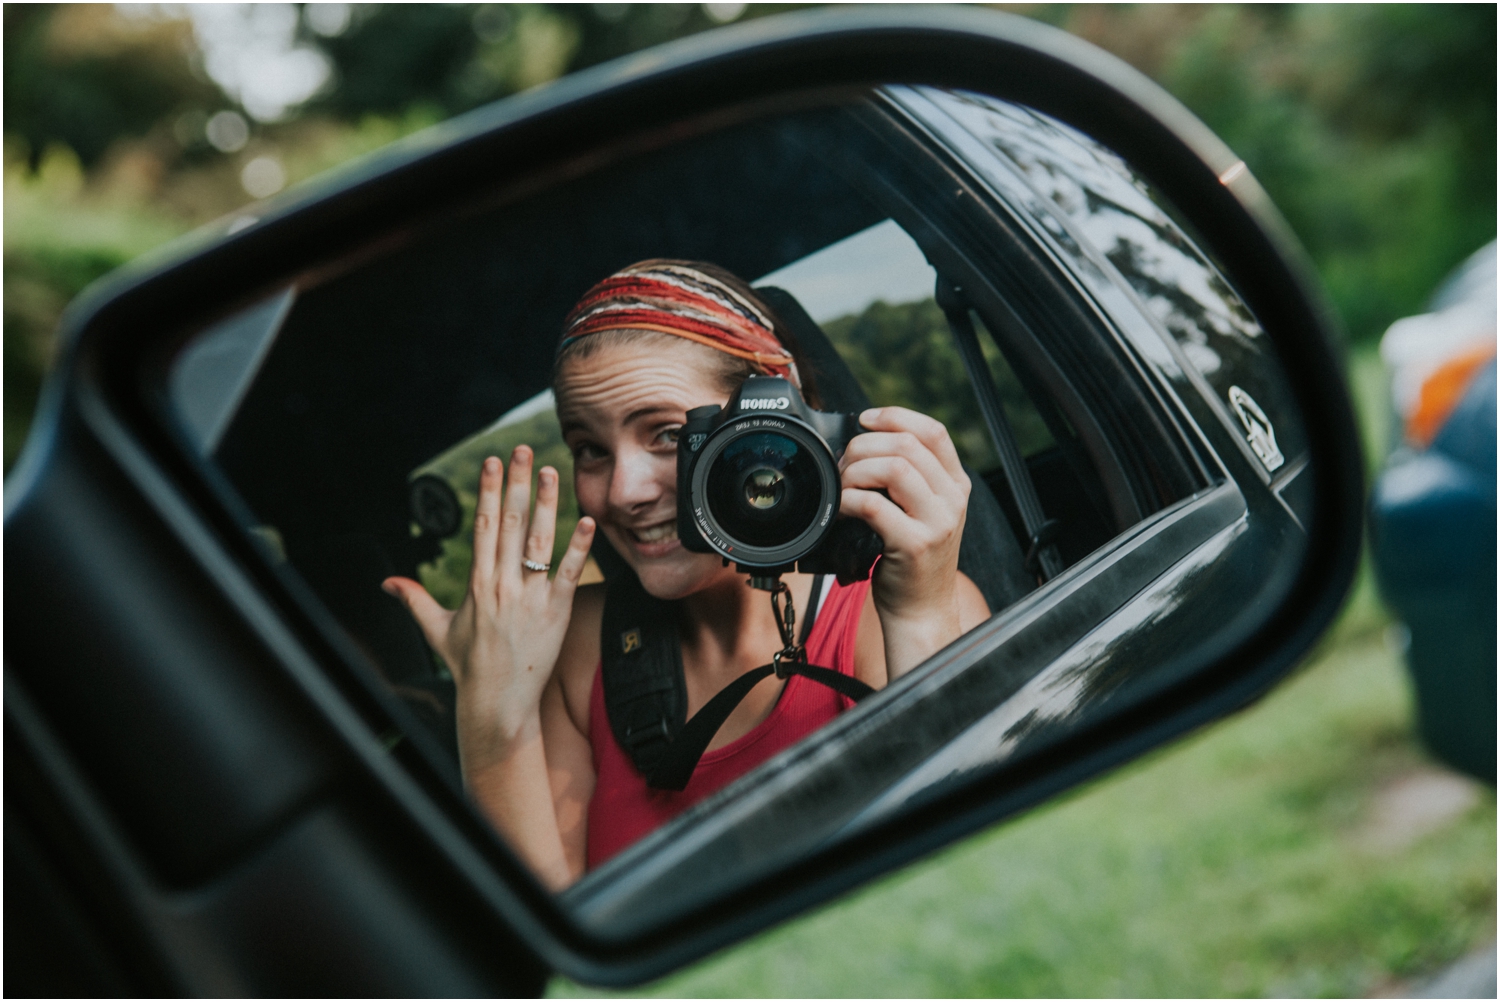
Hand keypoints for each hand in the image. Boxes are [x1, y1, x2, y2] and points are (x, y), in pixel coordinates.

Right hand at [383, 446, 594, 776]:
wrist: (497, 703)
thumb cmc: (469, 667)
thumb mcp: (437, 630)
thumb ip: (414, 601)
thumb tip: (387, 585)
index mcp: (476, 584)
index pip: (482, 527)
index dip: (487, 492)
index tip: (493, 462)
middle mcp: (501, 585)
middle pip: (508, 524)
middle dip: (516, 484)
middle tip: (523, 450)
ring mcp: (529, 598)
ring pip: (538, 542)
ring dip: (546, 504)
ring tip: (552, 472)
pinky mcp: (555, 612)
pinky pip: (569, 573)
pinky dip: (579, 547)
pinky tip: (588, 521)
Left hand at [838, 407, 970, 672]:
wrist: (921, 611)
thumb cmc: (912, 560)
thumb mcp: (923, 512)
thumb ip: (909, 479)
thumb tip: (865, 441)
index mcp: (956, 485)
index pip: (933, 431)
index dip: (896, 417)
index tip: (865, 420)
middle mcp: (952, 500)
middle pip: (907, 445)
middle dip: (864, 447)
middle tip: (845, 466)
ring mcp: (937, 522)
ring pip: (894, 468)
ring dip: (856, 471)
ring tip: (844, 487)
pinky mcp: (914, 544)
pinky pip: (874, 505)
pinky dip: (850, 500)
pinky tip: (843, 510)